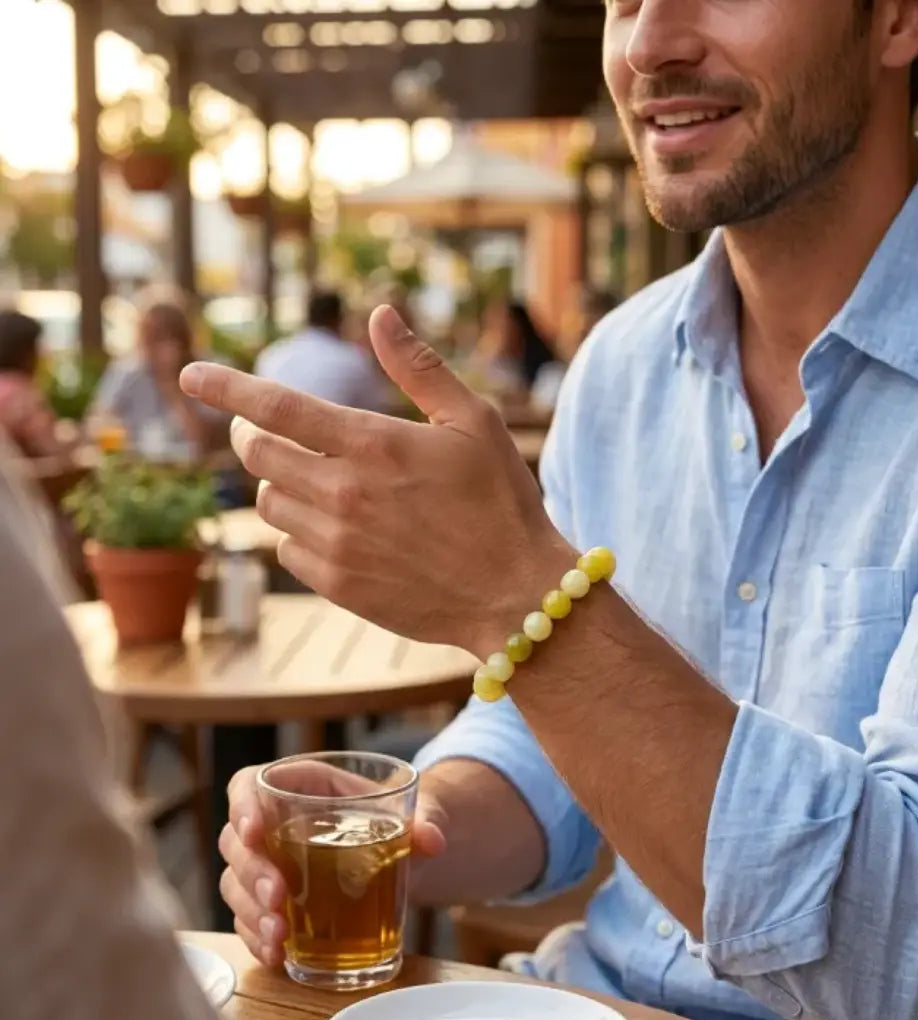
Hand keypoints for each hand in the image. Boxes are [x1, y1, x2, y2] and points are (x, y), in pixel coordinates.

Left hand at [180, 305, 571, 655]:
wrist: (513, 592)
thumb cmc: (501, 500)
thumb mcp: (474, 421)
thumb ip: (419, 367)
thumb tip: (379, 314)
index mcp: (373, 444)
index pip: (276, 406)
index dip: (226, 387)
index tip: (190, 374)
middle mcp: (344, 492)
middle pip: (258, 454)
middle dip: (251, 434)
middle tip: (264, 430)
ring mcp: (337, 543)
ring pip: (267, 503)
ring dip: (276, 483)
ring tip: (311, 479)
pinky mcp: (338, 584)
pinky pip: (286, 549)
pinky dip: (296, 531)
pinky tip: (331, 527)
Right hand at [219, 764, 447, 967]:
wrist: (404, 850)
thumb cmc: (396, 816)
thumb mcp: (415, 809)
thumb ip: (425, 819)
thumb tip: (432, 838)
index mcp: (302, 785)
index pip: (251, 783)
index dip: (243, 805)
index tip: (254, 832)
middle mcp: (275, 822)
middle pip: (237, 840)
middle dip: (253, 871)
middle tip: (279, 897)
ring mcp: (268, 863)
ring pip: (235, 882)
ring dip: (251, 910)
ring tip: (281, 935)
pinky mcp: (270, 901)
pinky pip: (247, 917)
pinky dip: (257, 937)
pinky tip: (275, 954)